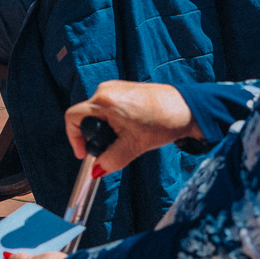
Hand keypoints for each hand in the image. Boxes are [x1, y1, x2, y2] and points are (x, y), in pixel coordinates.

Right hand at [65, 81, 201, 174]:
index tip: (84, 154)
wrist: (186, 108)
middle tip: (109, 149)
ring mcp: (114, 88)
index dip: (74, 138)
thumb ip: (111, 160)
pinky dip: (113, 121)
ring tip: (126, 139)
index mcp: (104, 101)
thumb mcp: (134, 146)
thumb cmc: (162, 122)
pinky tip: (130, 129)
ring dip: (105, 129)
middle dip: (94, 136)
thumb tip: (97, 170)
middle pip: (86, 116)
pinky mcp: (123, 89)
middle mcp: (105, 90)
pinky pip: (108, 107)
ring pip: (98, 113)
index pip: (73, 117)